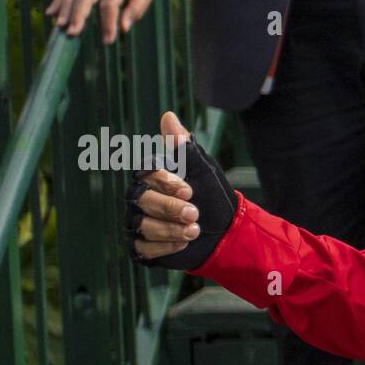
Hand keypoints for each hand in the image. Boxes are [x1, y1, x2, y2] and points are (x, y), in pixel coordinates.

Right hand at [45, 0, 158, 43]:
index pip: (110, 2)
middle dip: (78, 15)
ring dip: (65, 9)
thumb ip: (137, 7)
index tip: (107, 41)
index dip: (108, 23)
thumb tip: (124, 28)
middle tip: (72, 32)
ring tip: (60, 26)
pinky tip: (51, 13)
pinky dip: (59, 0)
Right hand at [125, 111, 237, 269]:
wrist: (225, 231)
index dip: (166, 183)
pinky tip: (183, 244)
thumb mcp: (203, 170)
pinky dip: (164, 247)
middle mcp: (141, 198)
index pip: (146, 174)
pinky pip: (143, 248)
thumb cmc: (211, 196)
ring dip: (170, 229)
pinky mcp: (143, 246)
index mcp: (152, 177)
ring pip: (143, 225)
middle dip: (170, 208)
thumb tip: (168, 116)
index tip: (190, 190)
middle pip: (142, 200)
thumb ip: (184, 147)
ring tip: (194, 230)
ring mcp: (139, 222)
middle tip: (195, 213)